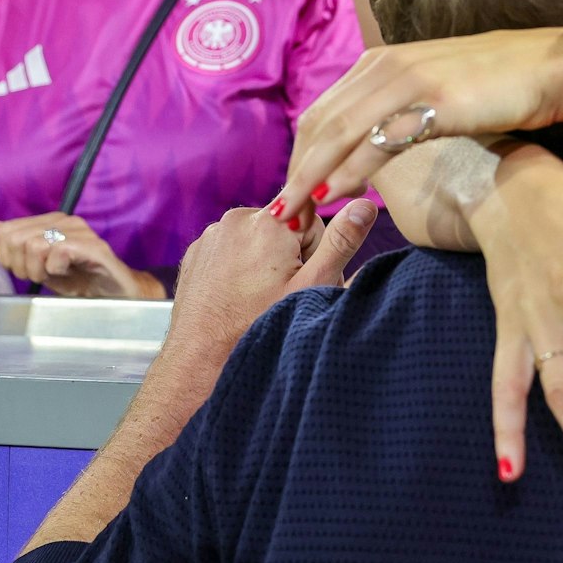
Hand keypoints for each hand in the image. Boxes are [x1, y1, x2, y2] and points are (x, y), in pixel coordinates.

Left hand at [0, 213, 163, 298]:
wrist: (115, 294)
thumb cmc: (78, 279)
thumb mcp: (39, 264)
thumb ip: (15, 246)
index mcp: (50, 220)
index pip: (5, 230)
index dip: (6, 256)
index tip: (25, 270)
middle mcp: (65, 220)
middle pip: (15, 238)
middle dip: (20, 265)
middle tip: (39, 276)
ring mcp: (80, 231)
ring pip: (33, 245)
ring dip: (37, 270)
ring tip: (53, 275)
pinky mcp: (92, 246)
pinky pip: (56, 253)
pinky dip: (55, 270)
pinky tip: (67, 273)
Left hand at [153, 199, 378, 410]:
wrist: (201, 358)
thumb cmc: (258, 325)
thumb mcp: (311, 286)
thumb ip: (342, 242)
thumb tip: (365, 204)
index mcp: (270, 222)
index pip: (314, 222)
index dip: (315, 255)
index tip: (302, 282)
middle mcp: (237, 218)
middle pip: (285, 228)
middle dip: (290, 256)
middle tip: (282, 295)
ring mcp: (212, 234)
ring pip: (257, 239)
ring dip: (264, 261)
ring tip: (257, 298)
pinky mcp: (197, 251)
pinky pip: (231, 249)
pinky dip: (238, 267)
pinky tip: (237, 296)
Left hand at [277, 29, 562, 222]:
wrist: (549, 69)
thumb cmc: (498, 85)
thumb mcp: (434, 91)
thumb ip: (398, 108)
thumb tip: (374, 142)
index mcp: (380, 63)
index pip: (321, 113)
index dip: (300, 156)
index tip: (292, 194)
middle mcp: (384, 67)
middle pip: (320, 124)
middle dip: (296, 172)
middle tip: (283, 214)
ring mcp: (407, 81)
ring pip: (340, 131)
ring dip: (313, 175)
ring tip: (298, 213)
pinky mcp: (433, 101)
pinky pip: (379, 138)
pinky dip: (352, 168)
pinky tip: (338, 192)